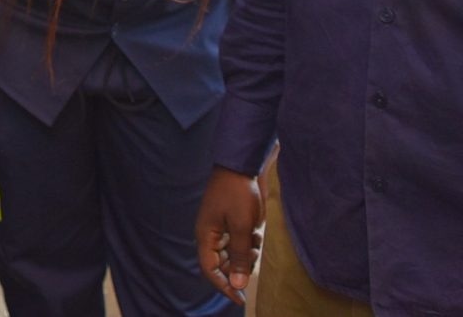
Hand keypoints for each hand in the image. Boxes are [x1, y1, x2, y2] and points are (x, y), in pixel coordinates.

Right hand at [195, 166, 262, 305]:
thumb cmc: (238, 194)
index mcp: (206, 235)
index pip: (210, 269)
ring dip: (246, 253)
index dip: (224, 285)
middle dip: (239, 265)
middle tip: (253, 255)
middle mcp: (211, 234)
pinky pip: (240, 241)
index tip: (241, 297)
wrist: (242, 164)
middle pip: (222, 263)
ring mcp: (221, 227)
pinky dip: (249, 242)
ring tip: (255, 240)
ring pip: (233, 253)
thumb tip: (237, 283)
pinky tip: (256, 231)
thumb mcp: (242, 226)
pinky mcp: (232, 221)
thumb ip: (239, 256)